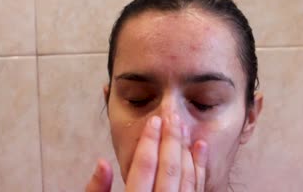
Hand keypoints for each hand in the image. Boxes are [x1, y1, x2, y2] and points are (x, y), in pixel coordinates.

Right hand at [85, 114, 207, 191]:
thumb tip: (102, 163)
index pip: (144, 168)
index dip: (149, 142)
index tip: (154, 121)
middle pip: (168, 170)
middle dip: (171, 140)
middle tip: (172, 116)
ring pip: (186, 179)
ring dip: (186, 151)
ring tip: (185, 128)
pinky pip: (197, 190)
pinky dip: (200, 169)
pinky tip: (200, 150)